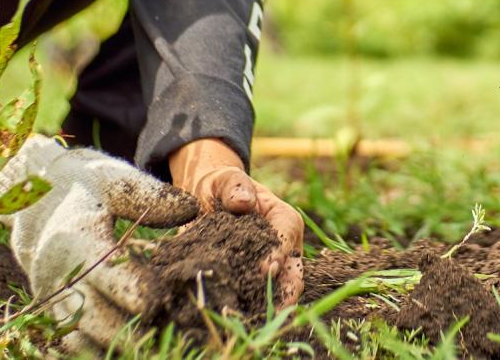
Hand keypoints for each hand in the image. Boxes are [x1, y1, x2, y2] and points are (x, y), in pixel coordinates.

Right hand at [0, 136, 203, 349]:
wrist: (35, 197)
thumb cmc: (86, 187)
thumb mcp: (116, 180)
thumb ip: (152, 195)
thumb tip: (191, 208)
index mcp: (76, 237)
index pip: (105, 271)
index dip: (134, 291)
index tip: (162, 302)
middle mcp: (58, 273)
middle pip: (95, 316)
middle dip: (133, 331)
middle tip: (171, 334)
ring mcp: (51, 297)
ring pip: (83, 338)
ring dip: (119, 347)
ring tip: (158, 347)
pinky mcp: (52, 311)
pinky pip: (73, 343)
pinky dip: (100, 351)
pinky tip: (133, 351)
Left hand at [169, 139, 303, 307]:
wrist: (206, 199)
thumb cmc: (222, 186)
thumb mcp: (226, 180)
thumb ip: (235, 187)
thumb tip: (243, 201)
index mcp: (284, 220)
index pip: (287, 238)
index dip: (279, 254)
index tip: (266, 269)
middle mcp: (282, 248)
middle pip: (293, 272)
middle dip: (287, 292)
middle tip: (274, 308)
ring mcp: (268, 267)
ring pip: (277, 290)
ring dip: (268, 305)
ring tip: (255, 320)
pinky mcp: (250, 279)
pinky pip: (254, 297)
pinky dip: (248, 308)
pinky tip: (235, 318)